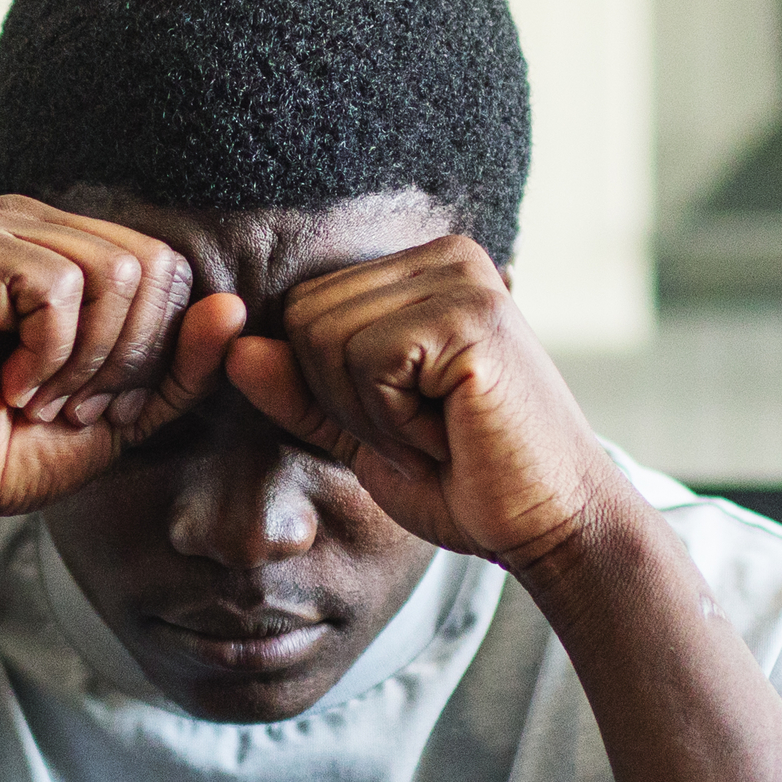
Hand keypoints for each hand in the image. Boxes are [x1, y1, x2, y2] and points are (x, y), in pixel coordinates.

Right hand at [0, 197, 243, 543]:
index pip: (167, 268)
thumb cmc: (10, 449)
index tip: (96, 403)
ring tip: (35, 397)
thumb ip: (182, 365)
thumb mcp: (124, 411)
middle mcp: (30, 221)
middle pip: (150, 266)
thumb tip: (234, 309)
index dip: (151, 351)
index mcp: (66, 246)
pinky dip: (45, 356)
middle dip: (123, 359)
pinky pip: (58, 288)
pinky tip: (6, 382)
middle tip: (65, 406)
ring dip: (84, 362)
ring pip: (112, 274)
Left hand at [224, 236, 628, 568]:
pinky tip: (452, 429)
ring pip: (326, 339)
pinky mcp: (471, 315)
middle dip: (344, 400)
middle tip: (424, 429)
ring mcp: (462, 279)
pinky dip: (395, 420)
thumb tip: (234, 348)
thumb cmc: (465, 480)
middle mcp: (446, 256)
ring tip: (440, 429)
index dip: (330, 390)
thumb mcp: (361, 434)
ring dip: (371, 415)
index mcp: (423, 269)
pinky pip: (368, 362)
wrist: (548, 525)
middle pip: (305, 318)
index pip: (303, 309)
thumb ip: (298, 391)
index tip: (406, 421)